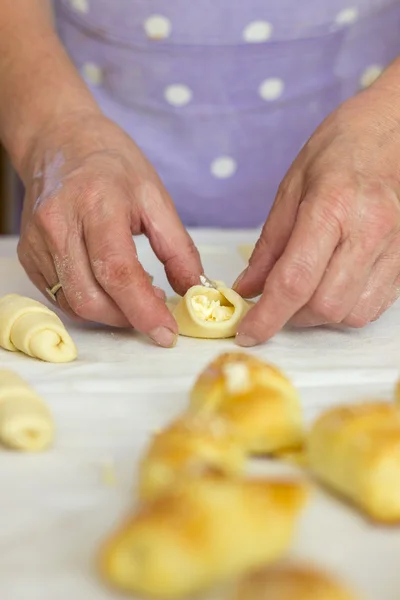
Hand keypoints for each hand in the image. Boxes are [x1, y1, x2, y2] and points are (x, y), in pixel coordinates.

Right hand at [17, 111, 202, 346]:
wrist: (59, 141)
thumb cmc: (111, 164)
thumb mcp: (156, 196)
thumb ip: (178, 248)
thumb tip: (195, 290)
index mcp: (96, 204)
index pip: (117, 272)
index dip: (144, 310)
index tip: (167, 333)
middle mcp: (58, 224)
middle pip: (90, 298)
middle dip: (128, 317)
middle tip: (154, 309)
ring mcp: (37, 242)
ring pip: (73, 303)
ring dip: (110, 314)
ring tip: (134, 295)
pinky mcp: (28, 254)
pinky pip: (59, 296)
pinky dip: (89, 303)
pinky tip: (108, 286)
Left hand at [235, 76, 399, 345]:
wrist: (397, 129)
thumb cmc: (342, 149)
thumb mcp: (292, 187)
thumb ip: (270, 244)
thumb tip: (249, 288)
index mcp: (332, 208)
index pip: (295, 281)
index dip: (267, 317)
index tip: (248, 332)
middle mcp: (369, 232)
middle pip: (325, 306)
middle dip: (293, 316)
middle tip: (278, 302)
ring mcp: (395, 248)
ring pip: (352, 313)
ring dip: (320, 315)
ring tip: (308, 290)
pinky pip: (375, 306)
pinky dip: (346, 307)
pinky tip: (334, 285)